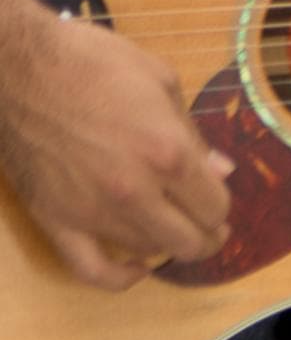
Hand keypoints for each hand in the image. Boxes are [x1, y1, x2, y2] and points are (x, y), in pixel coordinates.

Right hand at [0, 1, 234, 288]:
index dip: (220, 204)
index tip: (215, 196)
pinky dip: (120, 278)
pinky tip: (137, 268)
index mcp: (167, 153)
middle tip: (208, 225)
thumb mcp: (160, 81)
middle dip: (209, 236)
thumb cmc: (90, 61)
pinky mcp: (54, 219)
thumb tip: (222, 170)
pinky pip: (91, 270)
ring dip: (169, 245)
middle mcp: (134, 191)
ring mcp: (92, 211)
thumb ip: (193, 133)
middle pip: (191, 240)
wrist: (15, 66)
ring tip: (173, 230)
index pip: (215, 205)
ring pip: (149, 252)